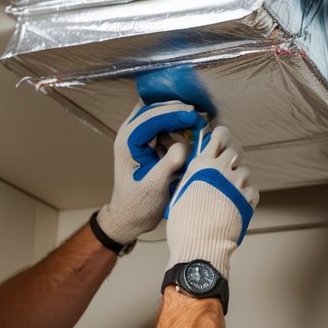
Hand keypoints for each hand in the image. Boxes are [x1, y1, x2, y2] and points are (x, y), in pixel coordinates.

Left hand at [96, 101, 202, 243]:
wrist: (130, 217)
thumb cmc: (139, 204)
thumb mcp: (155, 185)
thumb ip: (170, 163)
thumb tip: (185, 145)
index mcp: (128, 140)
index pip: (151, 117)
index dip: (174, 114)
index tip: (194, 117)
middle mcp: (131, 133)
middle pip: (157, 110)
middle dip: (178, 115)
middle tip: (199, 124)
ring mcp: (140, 137)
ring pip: (164, 118)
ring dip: (179, 127)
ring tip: (191, 145)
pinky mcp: (150, 143)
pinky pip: (167, 130)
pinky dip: (179, 135)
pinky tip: (187, 149)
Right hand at [166, 126, 257, 277]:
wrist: (199, 246)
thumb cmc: (183, 223)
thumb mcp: (181, 191)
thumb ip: (193, 175)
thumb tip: (199, 166)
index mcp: (202, 165)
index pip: (218, 136)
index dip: (221, 135)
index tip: (220, 138)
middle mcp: (222, 170)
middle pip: (235, 151)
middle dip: (231, 156)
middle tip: (226, 166)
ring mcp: (237, 185)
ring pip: (245, 169)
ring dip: (239, 175)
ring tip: (229, 188)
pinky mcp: (248, 200)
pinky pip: (252, 189)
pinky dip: (246, 192)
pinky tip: (236, 200)